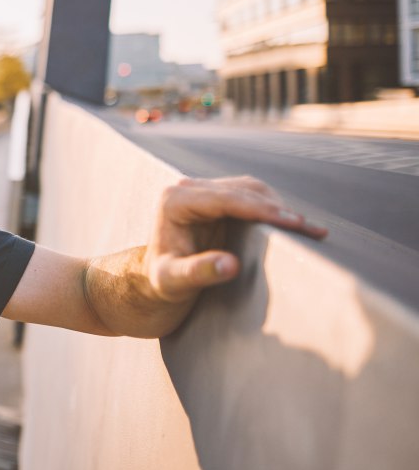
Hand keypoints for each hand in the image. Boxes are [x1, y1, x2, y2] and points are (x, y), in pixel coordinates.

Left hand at [147, 176, 327, 304]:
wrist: (156, 277)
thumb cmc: (162, 281)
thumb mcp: (172, 281)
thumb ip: (198, 272)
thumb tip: (231, 265)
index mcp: (174, 200)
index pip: (226, 199)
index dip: (262, 210)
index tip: (293, 223)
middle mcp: (188, 188)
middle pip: (243, 191)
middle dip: (280, 210)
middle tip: (313, 231)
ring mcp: (204, 190)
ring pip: (252, 190)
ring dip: (281, 208)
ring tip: (311, 230)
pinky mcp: (218, 197)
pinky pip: (253, 197)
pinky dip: (275, 209)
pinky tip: (295, 227)